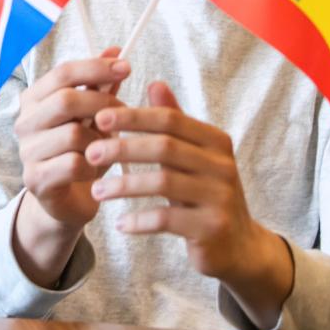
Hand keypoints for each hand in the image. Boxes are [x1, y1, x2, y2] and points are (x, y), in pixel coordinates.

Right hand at [12, 49, 129, 285]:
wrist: (67, 200)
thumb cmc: (80, 150)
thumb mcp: (93, 114)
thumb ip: (101, 84)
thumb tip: (116, 50)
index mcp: (34, 99)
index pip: (62, 72)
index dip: (96, 67)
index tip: (127, 67)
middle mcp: (24, 122)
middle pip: (65, 100)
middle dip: (103, 103)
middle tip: (127, 112)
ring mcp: (26, 152)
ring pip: (72, 134)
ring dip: (100, 139)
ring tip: (111, 145)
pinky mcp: (35, 180)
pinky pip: (73, 165)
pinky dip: (94, 166)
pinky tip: (100, 169)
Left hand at [86, 82, 292, 329]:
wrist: (238, 246)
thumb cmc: (206, 194)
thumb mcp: (193, 157)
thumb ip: (175, 123)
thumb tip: (154, 82)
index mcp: (216, 140)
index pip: (169, 119)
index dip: (133, 116)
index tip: (99, 117)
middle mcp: (222, 164)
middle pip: (165, 147)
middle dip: (123, 147)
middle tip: (91, 153)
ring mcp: (220, 197)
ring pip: (163, 182)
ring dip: (124, 185)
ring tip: (96, 191)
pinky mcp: (211, 227)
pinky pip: (167, 219)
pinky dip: (139, 220)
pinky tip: (120, 223)